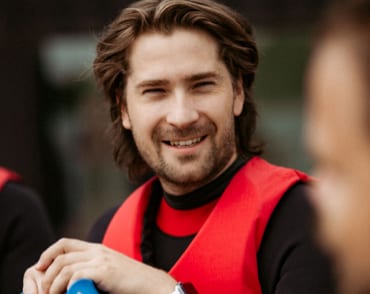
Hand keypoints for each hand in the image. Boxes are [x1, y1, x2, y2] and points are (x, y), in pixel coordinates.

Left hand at [23, 238, 176, 293]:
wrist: (151, 283)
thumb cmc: (131, 281)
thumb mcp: (109, 268)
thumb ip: (93, 267)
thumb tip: (74, 277)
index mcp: (97, 248)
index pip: (65, 243)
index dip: (49, 253)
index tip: (40, 268)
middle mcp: (97, 250)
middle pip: (61, 253)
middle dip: (46, 272)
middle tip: (44, 289)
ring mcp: (101, 259)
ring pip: (64, 266)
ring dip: (53, 283)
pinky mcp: (104, 271)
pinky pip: (75, 276)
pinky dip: (66, 287)